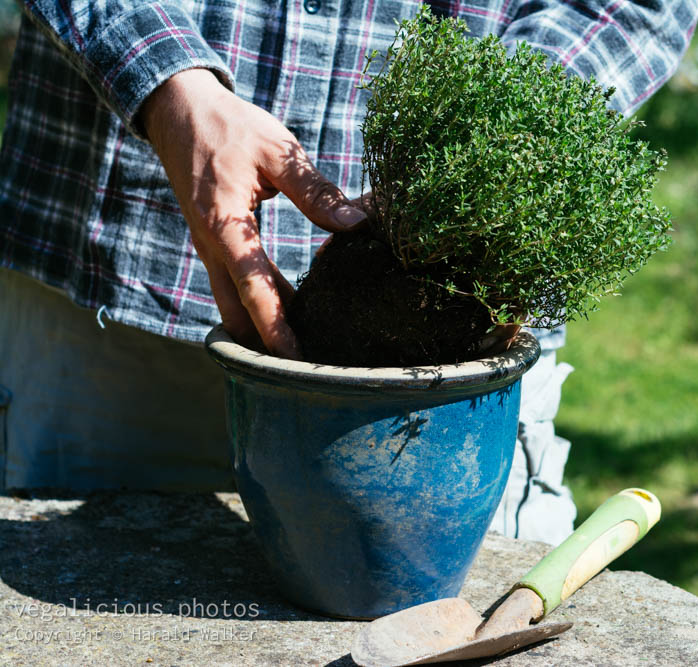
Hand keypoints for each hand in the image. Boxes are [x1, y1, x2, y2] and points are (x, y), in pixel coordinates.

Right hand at [140, 68, 365, 358]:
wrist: (178, 111)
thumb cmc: (229, 127)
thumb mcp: (276, 151)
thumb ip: (316, 191)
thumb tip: (356, 223)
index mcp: (225, 226)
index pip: (254, 288)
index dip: (275, 327)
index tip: (295, 358)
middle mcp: (211, 247)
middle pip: (236, 312)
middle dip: (265, 342)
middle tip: (305, 364)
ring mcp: (209, 248)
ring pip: (232, 303)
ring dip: (260, 325)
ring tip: (304, 344)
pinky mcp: (214, 244)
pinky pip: (234, 284)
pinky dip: (258, 301)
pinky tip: (292, 307)